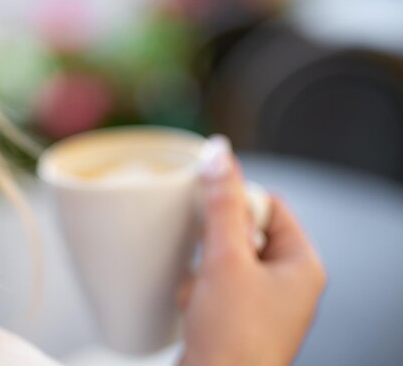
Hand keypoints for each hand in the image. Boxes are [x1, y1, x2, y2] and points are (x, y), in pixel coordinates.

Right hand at [178, 136, 325, 365]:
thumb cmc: (233, 339)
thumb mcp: (226, 260)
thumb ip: (222, 203)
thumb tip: (221, 155)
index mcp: (302, 265)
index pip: (271, 205)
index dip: (238, 201)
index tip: (209, 204)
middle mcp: (287, 283)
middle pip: (246, 230)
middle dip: (214, 242)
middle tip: (205, 253)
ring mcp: (263, 303)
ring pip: (226, 257)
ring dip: (203, 266)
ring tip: (200, 289)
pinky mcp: (238, 317)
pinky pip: (216, 283)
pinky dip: (199, 286)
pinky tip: (193, 304)